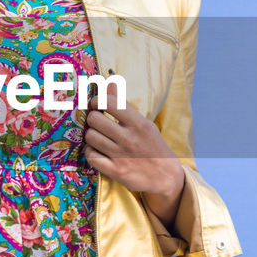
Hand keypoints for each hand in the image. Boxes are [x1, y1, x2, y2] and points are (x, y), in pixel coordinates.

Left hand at [83, 79, 184, 202]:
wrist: (166, 176)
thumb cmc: (153, 146)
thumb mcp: (144, 123)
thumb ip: (124, 103)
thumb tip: (109, 80)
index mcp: (138, 123)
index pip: (110, 102)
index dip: (98, 101)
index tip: (98, 105)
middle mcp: (129, 138)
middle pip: (94, 119)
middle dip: (92, 119)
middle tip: (97, 122)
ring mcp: (121, 156)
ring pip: (90, 137)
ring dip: (90, 136)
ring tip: (98, 137)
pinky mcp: (115, 171)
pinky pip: (91, 156)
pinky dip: (90, 152)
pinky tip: (97, 151)